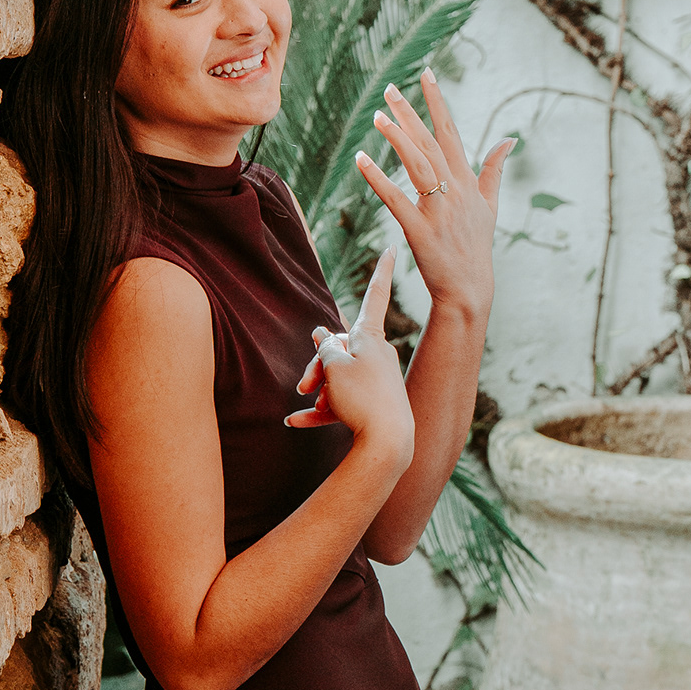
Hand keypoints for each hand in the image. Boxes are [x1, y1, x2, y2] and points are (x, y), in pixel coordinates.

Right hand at [286, 243, 413, 464]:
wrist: (388, 443)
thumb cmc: (362, 398)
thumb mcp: (335, 367)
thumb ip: (326, 348)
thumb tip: (323, 335)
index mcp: (370, 337)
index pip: (375, 295)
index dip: (381, 271)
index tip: (394, 246)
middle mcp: (376, 355)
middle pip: (338, 349)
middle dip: (317, 365)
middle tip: (303, 385)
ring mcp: (375, 381)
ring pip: (337, 378)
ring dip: (319, 391)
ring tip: (310, 406)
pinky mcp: (372, 405)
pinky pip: (340, 403)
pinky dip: (318, 412)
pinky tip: (296, 423)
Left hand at [353, 68, 512, 316]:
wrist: (469, 288)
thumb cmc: (476, 245)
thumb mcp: (490, 205)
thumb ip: (494, 169)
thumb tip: (508, 139)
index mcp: (467, 181)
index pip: (451, 131)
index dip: (438, 102)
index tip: (426, 74)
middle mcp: (455, 190)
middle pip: (430, 142)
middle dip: (410, 112)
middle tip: (390, 88)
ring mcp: (438, 210)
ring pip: (417, 164)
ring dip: (397, 138)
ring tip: (378, 116)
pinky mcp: (420, 230)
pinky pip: (395, 198)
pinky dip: (377, 178)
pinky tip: (360, 159)